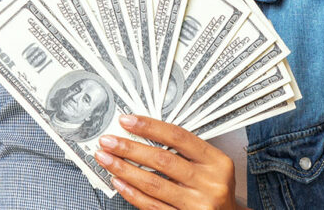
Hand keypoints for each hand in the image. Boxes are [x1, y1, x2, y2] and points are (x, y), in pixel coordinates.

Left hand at [94, 115, 243, 209]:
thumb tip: (143, 133)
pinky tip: (119, 182)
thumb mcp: (211, 166)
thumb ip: (184, 151)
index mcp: (217, 162)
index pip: (178, 137)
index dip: (149, 126)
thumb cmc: (215, 189)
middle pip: (162, 160)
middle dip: (129, 148)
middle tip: (109, 141)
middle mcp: (210, 183)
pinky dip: (132, 192)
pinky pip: (152, 206)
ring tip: (106, 159)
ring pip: (153, 183)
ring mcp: (198, 204)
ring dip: (124, 169)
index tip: (127, 121)